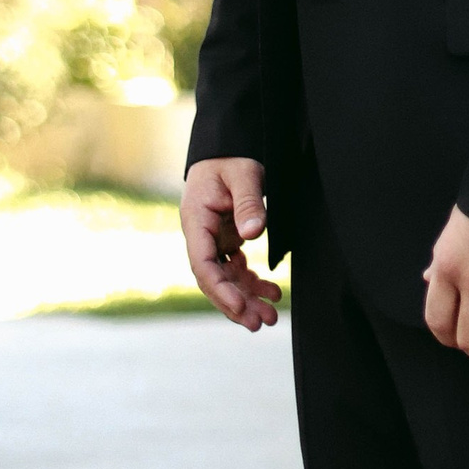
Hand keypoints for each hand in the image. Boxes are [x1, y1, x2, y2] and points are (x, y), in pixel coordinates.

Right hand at [181, 155, 281, 330]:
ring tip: (271, 316)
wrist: (228, 145)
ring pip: (227, 278)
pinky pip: (236, 268)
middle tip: (261, 323)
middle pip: (215, 279)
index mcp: (196, 220)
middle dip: (236, 304)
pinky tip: (272, 291)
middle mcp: (201, 234)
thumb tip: (253, 234)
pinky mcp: (226, 239)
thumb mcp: (243, 173)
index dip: (220, 290)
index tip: (240, 308)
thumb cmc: (232, 157)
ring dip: (246, 298)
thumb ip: (248, 202)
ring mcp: (213, 239)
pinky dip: (252, 282)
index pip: (203, 264)